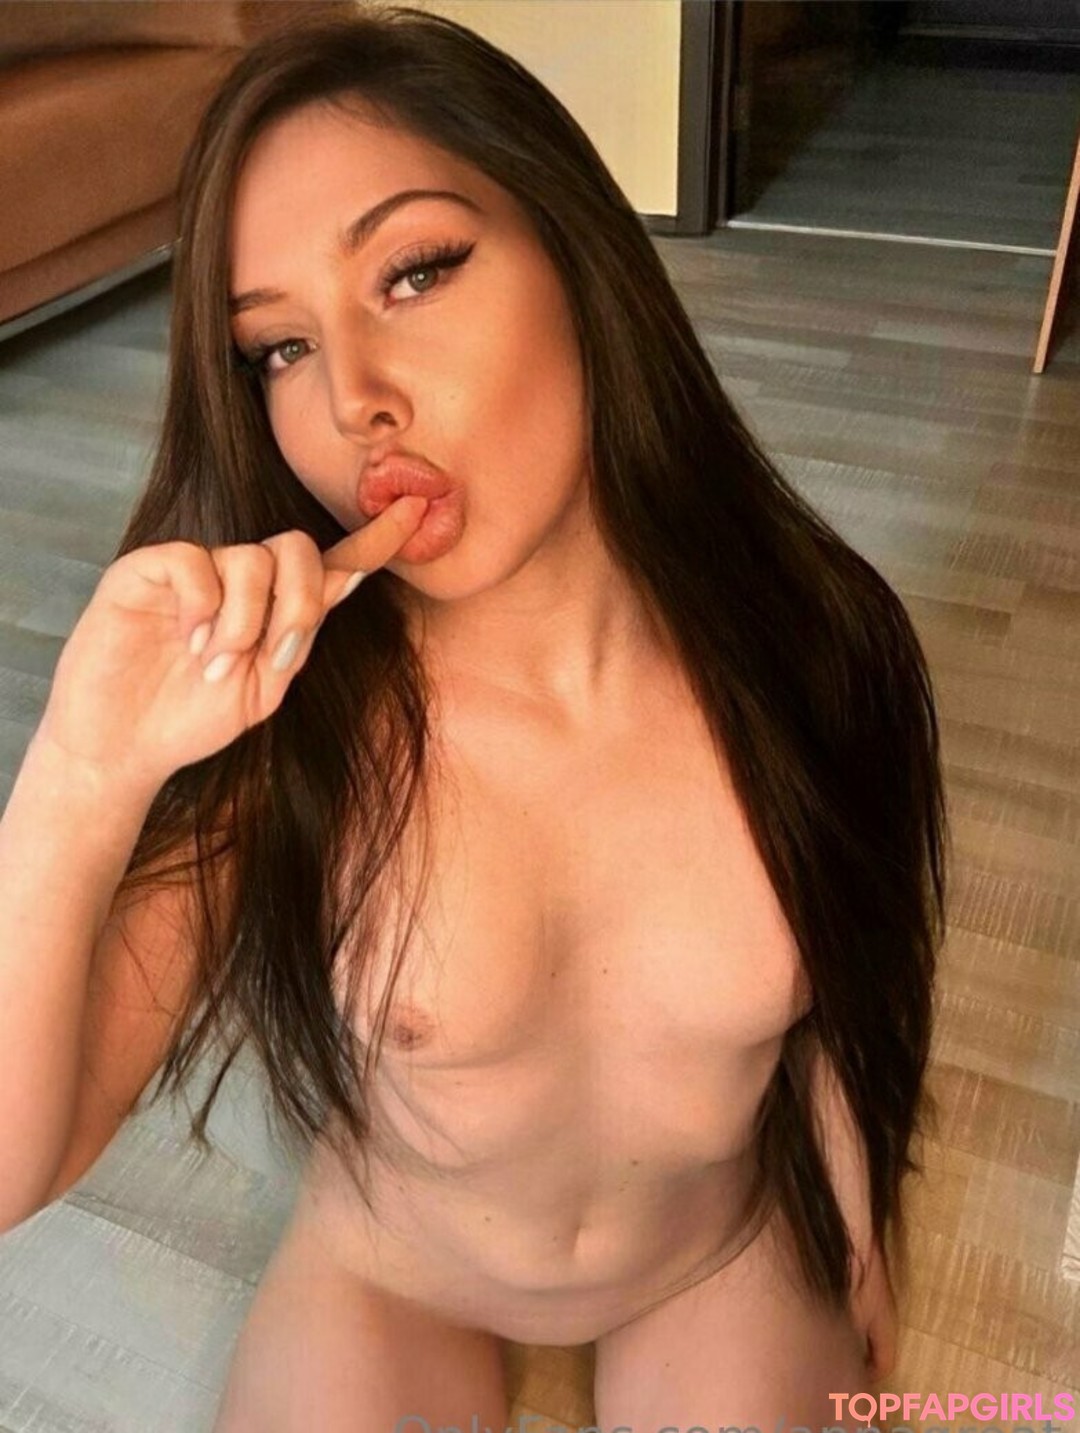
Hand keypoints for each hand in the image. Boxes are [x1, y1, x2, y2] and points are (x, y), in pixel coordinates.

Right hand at [33, 495, 429, 797]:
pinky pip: (195, 559)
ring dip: (245, 623)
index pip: (332, 562)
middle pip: (298, 549)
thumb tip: (348, 578)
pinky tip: (188, 640)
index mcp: (275, 609)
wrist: (122, 748)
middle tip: (274, 657)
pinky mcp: (146, 570)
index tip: (417, 512)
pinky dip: (203, 604)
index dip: (375, 538)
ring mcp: (194, 571)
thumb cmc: (190, 718)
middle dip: (301, 604)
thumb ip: (302, 635)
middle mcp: (238, 580)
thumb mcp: (264, 686)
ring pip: (251, 558)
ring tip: (214, 664)